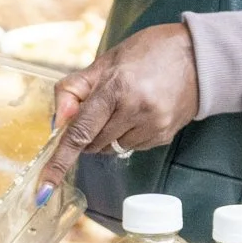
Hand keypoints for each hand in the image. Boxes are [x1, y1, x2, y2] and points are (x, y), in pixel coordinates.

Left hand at [41, 24, 200, 187]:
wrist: (198, 56)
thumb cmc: (148, 52)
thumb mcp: (105, 61)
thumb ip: (74, 89)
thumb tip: (58, 123)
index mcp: (116, 87)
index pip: (79, 132)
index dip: (58, 162)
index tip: (42, 189)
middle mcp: (136, 110)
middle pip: (92, 144)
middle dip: (87, 133)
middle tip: (98, 108)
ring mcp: (153, 126)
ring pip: (111, 149)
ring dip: (107, 135)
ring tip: (124, 105)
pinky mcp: (164, 136)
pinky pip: (132, 147)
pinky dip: (127, 135)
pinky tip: (139, 113)